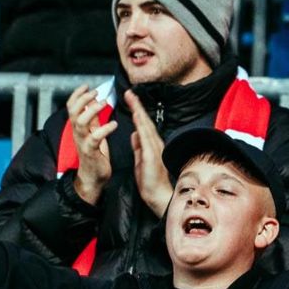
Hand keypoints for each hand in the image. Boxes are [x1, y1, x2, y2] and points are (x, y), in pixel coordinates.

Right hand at [66, 85, 117, 205]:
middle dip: (82, 99)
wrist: (92, 178)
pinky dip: (104, 129)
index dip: (77, 95)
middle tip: (95, 92)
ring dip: (91, 110)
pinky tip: (113, 124)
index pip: (72, 107)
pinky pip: (94, 138)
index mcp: (78, 127)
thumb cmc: (94, 155)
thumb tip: (92, 101)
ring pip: (80, 122)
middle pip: (73, 112)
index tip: (86, 86)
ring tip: (103, 103)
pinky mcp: (90, 151)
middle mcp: (78, 133)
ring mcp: (83, 142)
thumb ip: (92, 118)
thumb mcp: (92, 132)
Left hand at [124, 90, 172, 211]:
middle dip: (137, 106)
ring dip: (138, 111)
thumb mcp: (141, 160)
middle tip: (129, 92)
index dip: (136, 111)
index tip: (130, 100)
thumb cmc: (151, 182)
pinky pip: (145, 136)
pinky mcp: (151, 154)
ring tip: (131, 98)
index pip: (143, 125)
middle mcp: (155, 143)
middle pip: (145, 121)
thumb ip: (138, 146)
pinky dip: (140, 125)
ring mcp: (154, 148)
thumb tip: (134, 134)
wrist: (159, 196)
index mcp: (151, 145)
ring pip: (145, 125)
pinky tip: (136, 117)